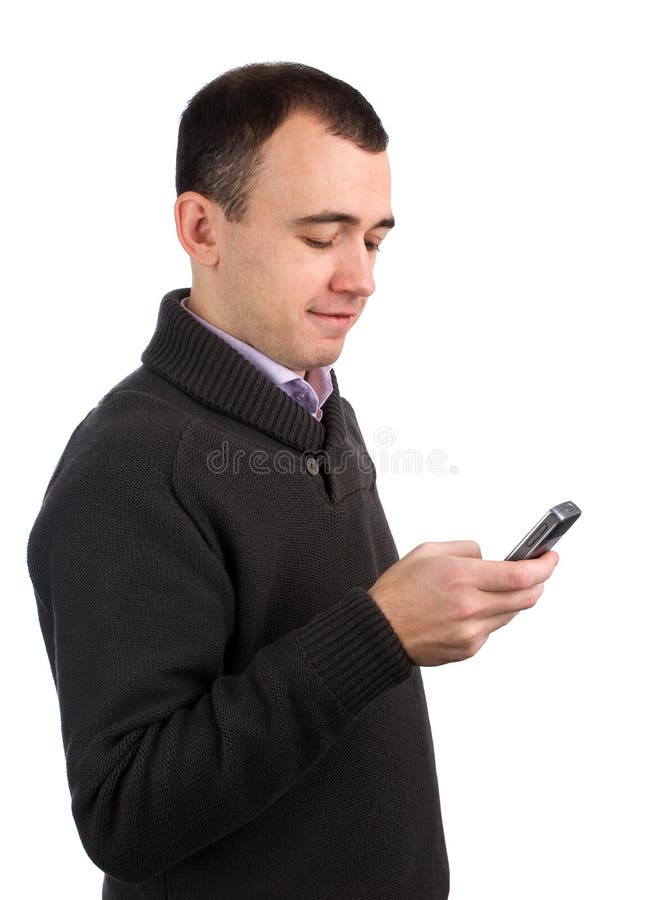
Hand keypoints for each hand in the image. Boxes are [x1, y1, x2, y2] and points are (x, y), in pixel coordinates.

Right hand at [368, 541, 558, 665]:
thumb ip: (466, 549)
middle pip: (526, 597)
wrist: (378, 630)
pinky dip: (491, 615)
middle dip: (539, 581)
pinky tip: (475, 607)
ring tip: (502, 586)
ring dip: (515, 598)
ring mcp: (471, 631)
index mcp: (460, 577)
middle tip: (538, 570)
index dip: (544, 566)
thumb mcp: (429, 552)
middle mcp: (470, 606)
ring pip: (512, 614)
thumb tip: (490, 557)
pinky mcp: (468, 649)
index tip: (550, 557)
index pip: (520, 574)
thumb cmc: (398, 590)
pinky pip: (492, 629)